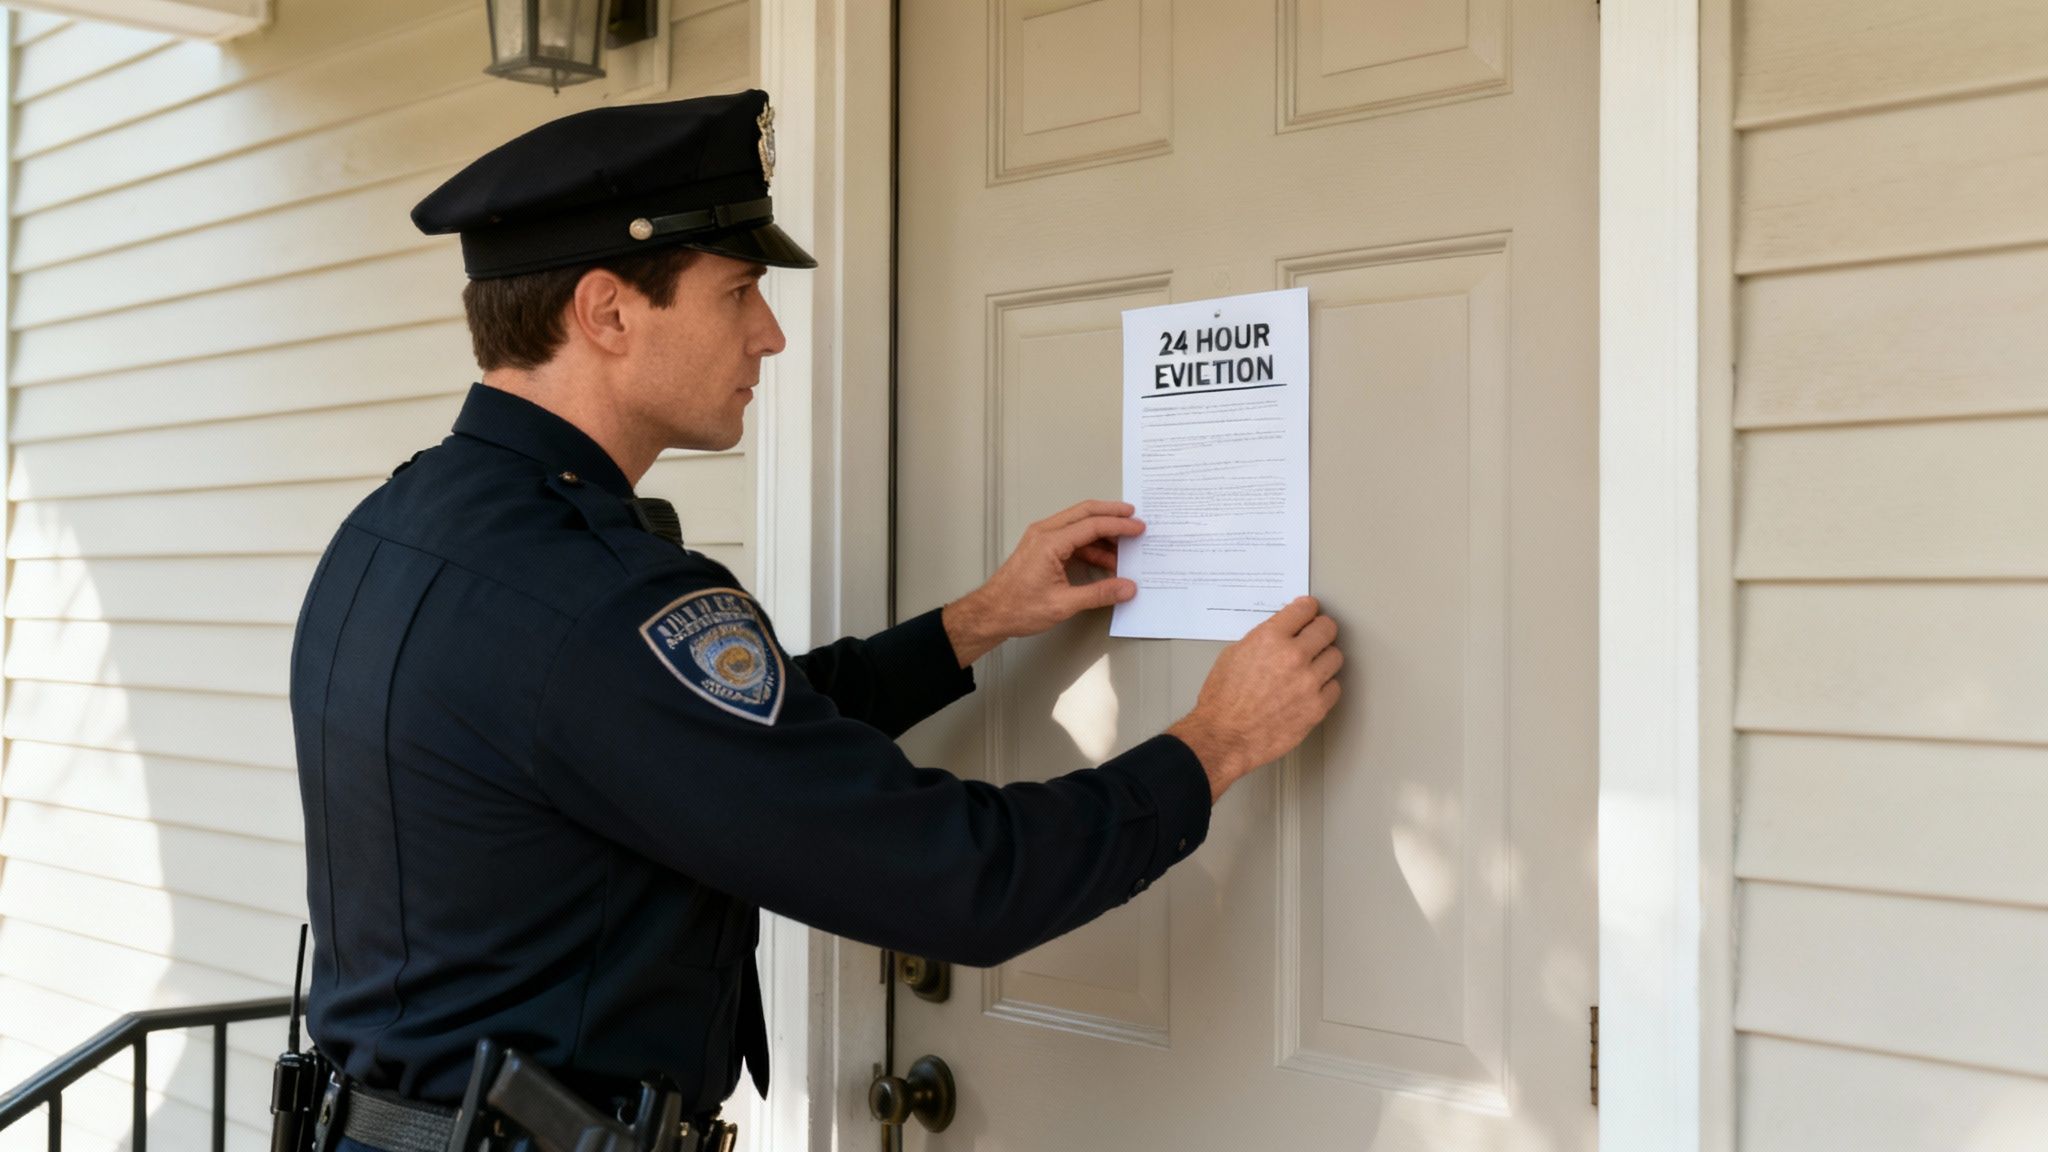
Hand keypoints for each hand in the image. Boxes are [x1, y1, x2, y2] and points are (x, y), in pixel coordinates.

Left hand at [942, 499, 1144, 666]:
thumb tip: (1126, 588)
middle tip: (1135, 520)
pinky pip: (1071, 538)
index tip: (1138, 528)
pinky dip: (1090, 545)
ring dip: (1102, 535)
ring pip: (1079, 525)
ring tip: (1124, 551)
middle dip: (1113, 515)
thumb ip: (1099, 594)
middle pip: (1085, 513)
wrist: (990, 613)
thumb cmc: (1016, 607)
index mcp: (1049, 542)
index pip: (1092, 525)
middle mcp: (1044, 533)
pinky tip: (1104, 560)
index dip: (1119, 526)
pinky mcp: (1042, 548)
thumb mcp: (1063, 604)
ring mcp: (1042, 539)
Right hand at [1167, 597, 1342, 801]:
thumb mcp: (1233, 654)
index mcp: (1270, 638)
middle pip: (1327, 628)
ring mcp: (1308, 683)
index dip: (1306, 609)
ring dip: (1324, 658)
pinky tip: (1312, 688)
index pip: (1305, 609)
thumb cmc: (1222, 702)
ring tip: (1313, 665)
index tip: (1308, 612)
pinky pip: (1335, 688)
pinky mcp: (1316, 707)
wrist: (1224, 737)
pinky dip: (1325, 686)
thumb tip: (1280, 634)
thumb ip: (1262, 639)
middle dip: (1320, 629)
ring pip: (1335, 657)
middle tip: (1315, 635)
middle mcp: (1293, 656)